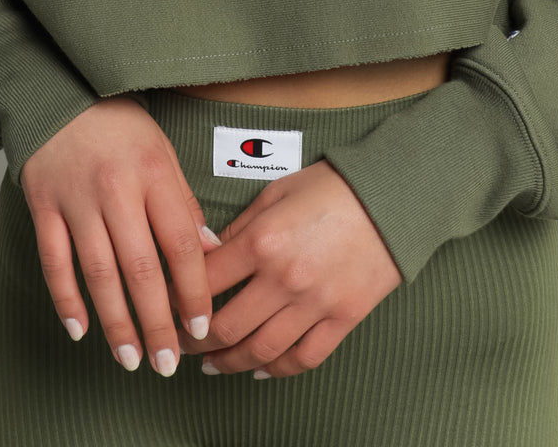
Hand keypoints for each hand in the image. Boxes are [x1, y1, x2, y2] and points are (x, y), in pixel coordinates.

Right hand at [20, 94, 218, 378]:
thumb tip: (210, 252)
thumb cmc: (120, 124)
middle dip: (156, 322)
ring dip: (115, 322)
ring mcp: (76, 199)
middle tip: (168, 364)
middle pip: (140, 268)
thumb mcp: (163, 152)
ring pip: (97, 273)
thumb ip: (183, 203)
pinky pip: (55, 261)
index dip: (193, 291)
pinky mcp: (43, 205)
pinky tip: (80, 329)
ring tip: (131, 358)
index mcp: (154, 174)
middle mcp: (116, 189)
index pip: (180, 244)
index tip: (200, 327)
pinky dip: (66, 299)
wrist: (61, 92)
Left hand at [170, 159, 402, 377]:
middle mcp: (284, 278)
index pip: (206, 281)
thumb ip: (240, 227)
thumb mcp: (275, 192)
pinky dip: (277, 370)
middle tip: (182, 343)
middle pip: (226, 326)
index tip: (166, 305)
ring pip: (260, 351)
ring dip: (229, 363)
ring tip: (212, 365)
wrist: (391, 196)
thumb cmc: (332, 186)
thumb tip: (208, 253)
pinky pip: (303, 358)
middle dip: (196, 341)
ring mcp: (315, 303)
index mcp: (263, 241)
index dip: (178, 297)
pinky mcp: (343, 318)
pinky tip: (260, 369)